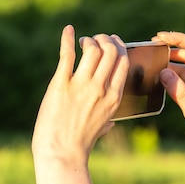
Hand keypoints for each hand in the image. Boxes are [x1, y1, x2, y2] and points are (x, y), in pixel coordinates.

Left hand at [32, 25, 128, 166]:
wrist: (61, 153)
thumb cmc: (79, 143)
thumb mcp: (101, 129)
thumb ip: (108, 120)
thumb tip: (110, 123)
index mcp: (114, 98)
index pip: (124, 62)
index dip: (119, 47)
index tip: (113, 42)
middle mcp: (101, 88)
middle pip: (111, 51)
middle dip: (105, 39)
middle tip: (96, 39)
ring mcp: (81, 86)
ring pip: (93, 49)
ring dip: (89, 40)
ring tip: (82, 41)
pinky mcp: (60, 85)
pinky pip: (67, 55)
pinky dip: (67, 39)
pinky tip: (68, 30)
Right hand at [154, 31, 184, 161]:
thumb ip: (179, 92)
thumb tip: (163, 72)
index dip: (180, 38)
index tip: (160, 37)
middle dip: (172, 46)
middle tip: (151, 46)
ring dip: (170, 60)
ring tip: (152, 60)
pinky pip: (182, 77)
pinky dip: (170, 73)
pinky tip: (158, 76)